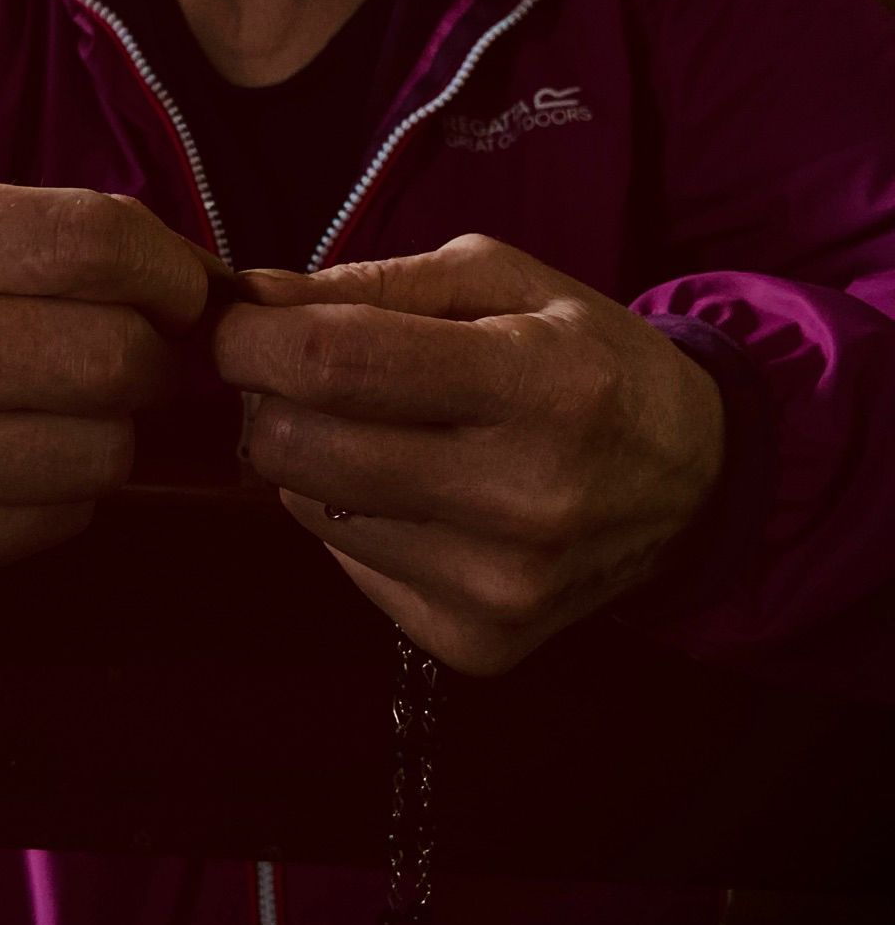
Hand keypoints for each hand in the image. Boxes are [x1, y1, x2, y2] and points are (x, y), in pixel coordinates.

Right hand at [0, 177, 213, 590]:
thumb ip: (61, 237)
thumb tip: (221, 290)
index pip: (93, 242)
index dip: (172, 272)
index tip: (181, 293)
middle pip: (110, 354)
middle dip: (150, 357)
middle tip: (128, 357)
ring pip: (100, 450)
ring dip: (111, 430)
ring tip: (59, 410)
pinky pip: (58, 520)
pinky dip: (64, 492)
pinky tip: (9, 462)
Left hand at [212, 233, 724, 674]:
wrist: (694, 484)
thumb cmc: (584, 360)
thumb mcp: (503, 282)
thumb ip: (372, 283)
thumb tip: (248, 296)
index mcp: (539, 385)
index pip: (336, 364)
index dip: (251, 339)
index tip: (230, 322)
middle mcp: (522, 498)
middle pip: (299, 448)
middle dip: (266, 397)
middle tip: (296, 371)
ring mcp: (497, 586)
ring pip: (307, 509)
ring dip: (310, 458)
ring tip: (378, 429)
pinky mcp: (474, 642)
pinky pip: (344, 563)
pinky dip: (350, 518)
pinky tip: (414, 491)